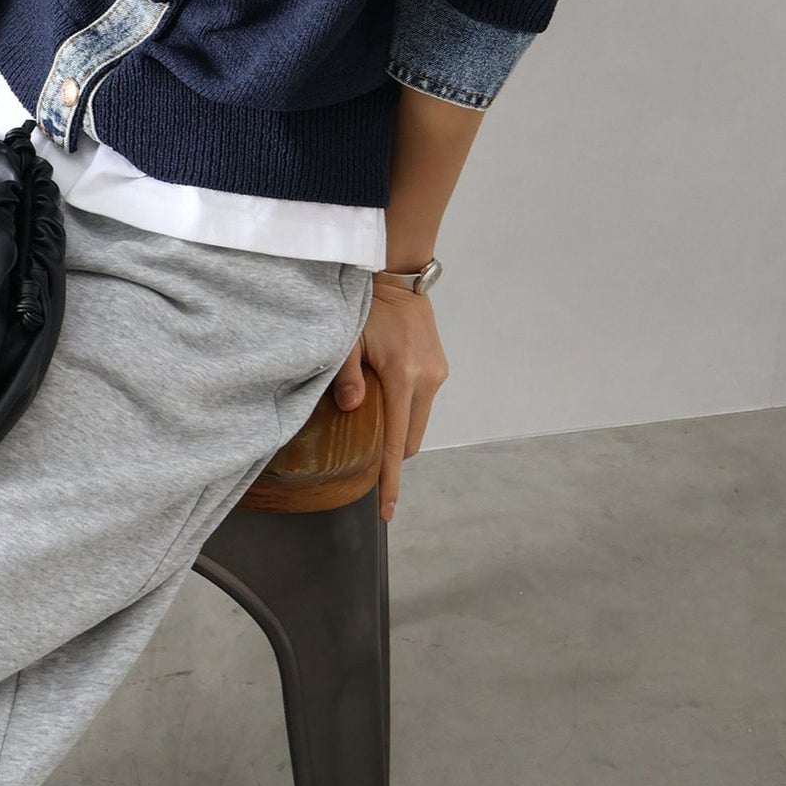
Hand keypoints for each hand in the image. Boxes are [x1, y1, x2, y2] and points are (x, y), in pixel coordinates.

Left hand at [331, 277, 448, 523]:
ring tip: (373, 415)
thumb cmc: (366, 306)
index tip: (387, 510)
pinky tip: (387, 394)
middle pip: (411, 439)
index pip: (396, 442)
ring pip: (418, 422)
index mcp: (403, 377)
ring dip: (399, 428)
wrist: (397, 275)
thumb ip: (346, 375)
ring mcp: (437, 374)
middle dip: (391, 454)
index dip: (391, 479)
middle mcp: (427, 381)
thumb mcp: (347, 338)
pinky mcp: (440, 367)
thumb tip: (349, 410)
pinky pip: (423, 403)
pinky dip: (406, 410)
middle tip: (365, 452)